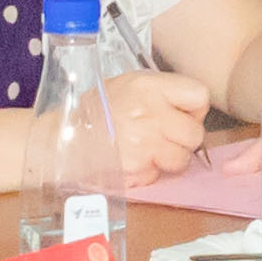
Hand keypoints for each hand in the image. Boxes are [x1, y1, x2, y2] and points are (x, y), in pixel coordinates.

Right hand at [102, 67, 218, 185]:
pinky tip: (131, 161)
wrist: (62, 138)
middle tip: (163, 136)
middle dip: (183, 139)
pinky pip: (158, 175)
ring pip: (182, 159)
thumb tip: (191, 108)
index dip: (195, 109)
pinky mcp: (137, 170)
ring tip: (147, 150)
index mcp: (149, 87)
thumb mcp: (128, 84)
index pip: (199, 95)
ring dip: (169, 159)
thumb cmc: (96, 110)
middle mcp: (150, 114)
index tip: (183, 114)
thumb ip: (161, 92)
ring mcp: (144, 145)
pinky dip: (149, 173)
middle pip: (195, 133)